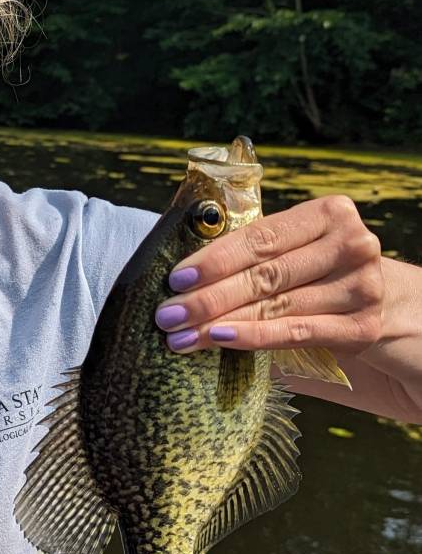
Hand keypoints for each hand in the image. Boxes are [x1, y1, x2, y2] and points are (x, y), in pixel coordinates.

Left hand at [155, 196, 383, 354]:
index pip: (262, 236)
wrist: (387, 305)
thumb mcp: (299, 250)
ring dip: (219, 323)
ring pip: (275, 306)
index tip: (176, 279)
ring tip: (180, 337)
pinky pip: (295, 333)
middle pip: (265, 274)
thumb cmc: (322, 274)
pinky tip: (218, 340)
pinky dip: (253, 337)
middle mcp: (352, 245)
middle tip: (167, 315)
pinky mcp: (361, 327)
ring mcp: (361, 287)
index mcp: (330, 213)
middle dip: (208, 297)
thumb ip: (259, 252)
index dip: (215, 259)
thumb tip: (185, 275)